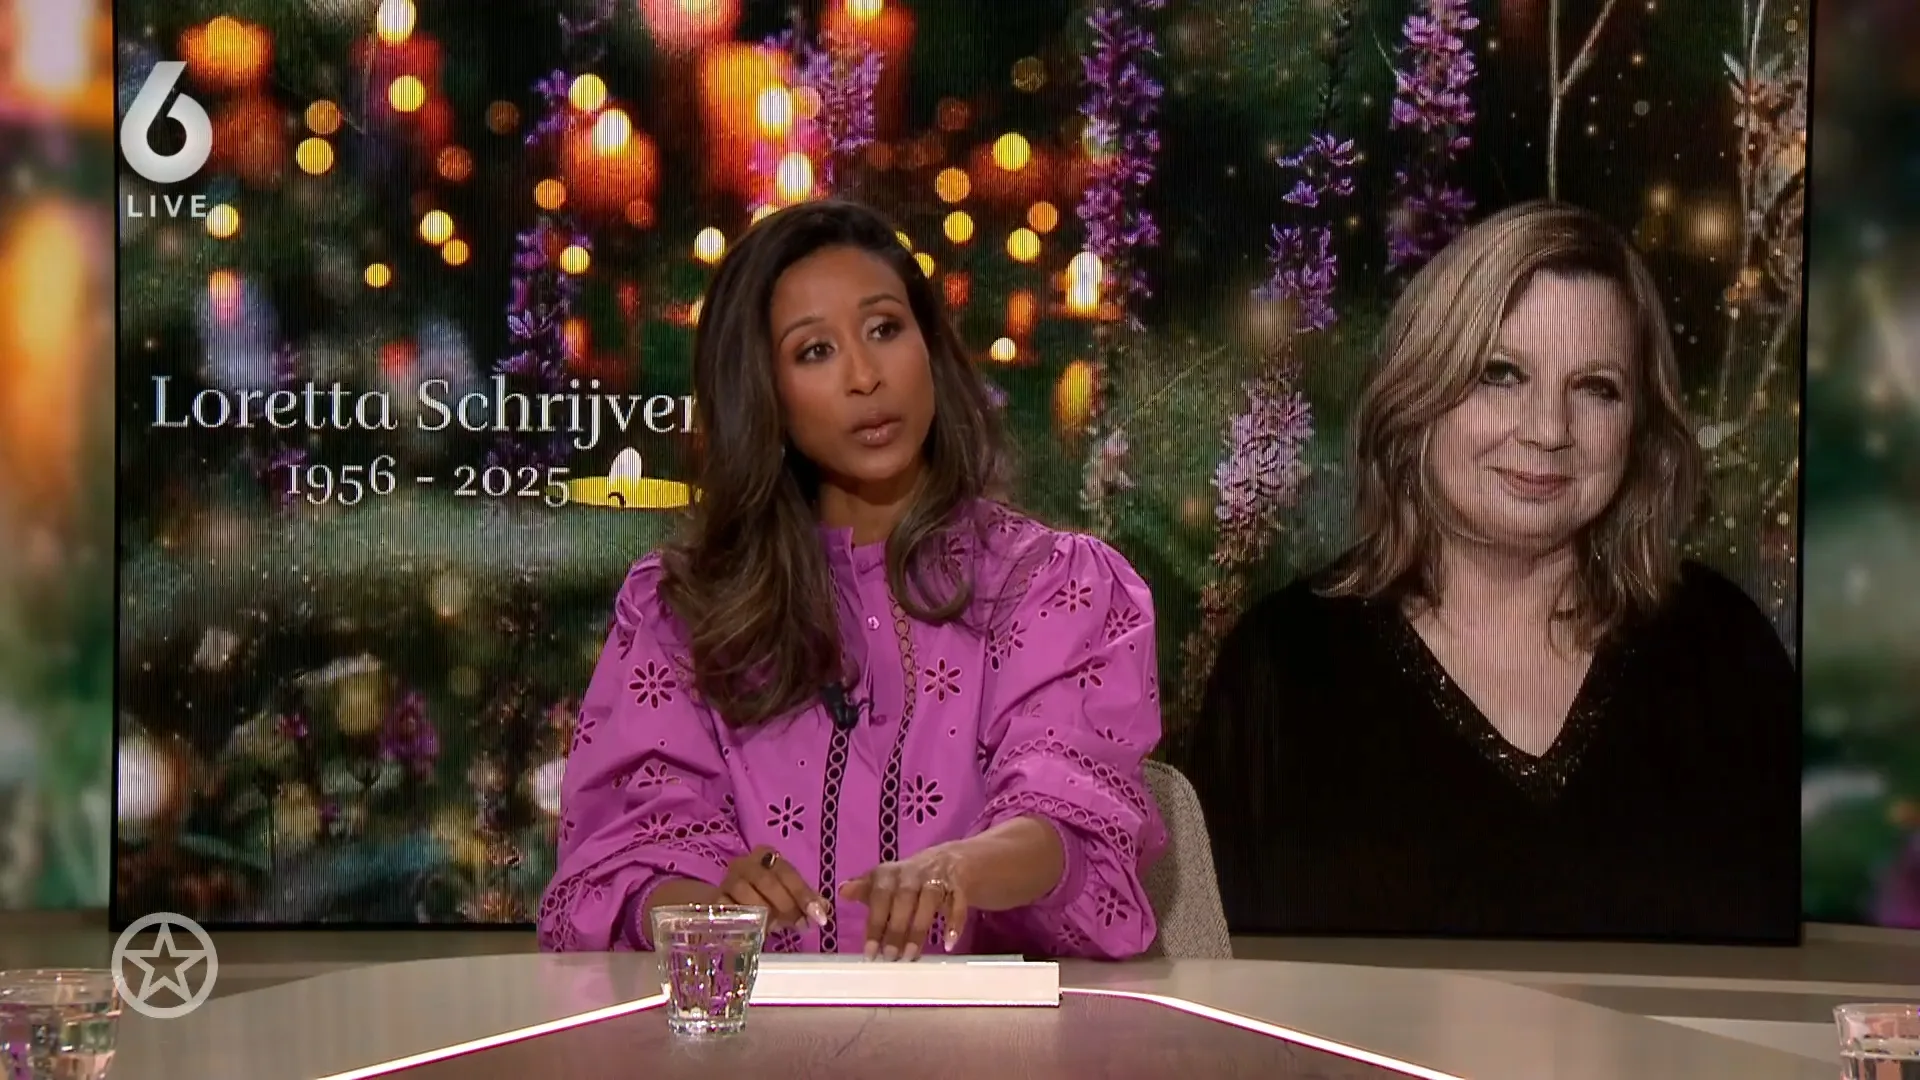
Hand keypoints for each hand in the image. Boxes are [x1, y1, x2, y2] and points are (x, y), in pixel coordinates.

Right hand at [719, 846, 828, 931]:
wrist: (727, 902)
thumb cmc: (763, 896)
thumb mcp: (787, 895)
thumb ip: (805, 900)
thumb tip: (823, 909)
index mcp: (766, 855)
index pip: (787, 872)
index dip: (804, 894)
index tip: (819, 915)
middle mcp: (745, 863)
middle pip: (766, 880)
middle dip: (786, 904)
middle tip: (800, 924)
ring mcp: (727, 880)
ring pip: (744, 892)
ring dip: (764, 912)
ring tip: (777, 927)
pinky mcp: (715, 899)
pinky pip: (728, 908)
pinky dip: (744, 920)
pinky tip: (757, 930)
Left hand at [840, 843, 970, 960]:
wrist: (951, 861)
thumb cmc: (910, 879)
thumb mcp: (886, 882)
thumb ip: (865, 889)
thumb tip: (842, 891)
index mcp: (890, 873)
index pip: (879, 895)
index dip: (874, 923)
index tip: (869, 952)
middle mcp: (912, 873)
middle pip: (903, 898)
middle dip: (896, 929)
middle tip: (890, 957)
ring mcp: (937, 878)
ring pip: (929, 900)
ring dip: (919, 929)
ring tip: (911, 956)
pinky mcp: (959, 884)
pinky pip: (958, 902)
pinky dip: (954, 923)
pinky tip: (948, 944)